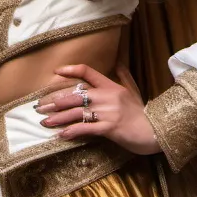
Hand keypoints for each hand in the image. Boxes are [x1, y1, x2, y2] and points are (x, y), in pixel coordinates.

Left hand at [34, 64, 162, 156]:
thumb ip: (124, 76)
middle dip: (55, 102)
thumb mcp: (134, 91)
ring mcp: (108, 112)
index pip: (88, 72)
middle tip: (40, 108)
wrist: (155, 131)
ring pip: (76, 113)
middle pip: (75, 95)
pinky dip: (72, 132)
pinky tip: (62, 135)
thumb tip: (118, 61)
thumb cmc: (143, 113)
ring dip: (58, 119)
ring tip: (45, 123)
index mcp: (112, 86)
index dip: (70, 70)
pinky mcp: (110, 128)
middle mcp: (107, 96)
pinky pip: (86, 128)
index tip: (55, 73)